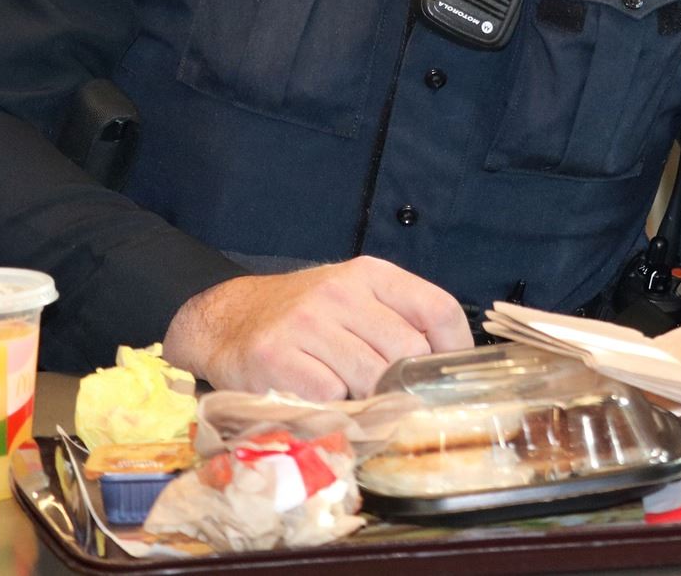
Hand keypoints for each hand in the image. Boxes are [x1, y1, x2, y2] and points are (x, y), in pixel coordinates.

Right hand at [162, 256, 472, 398]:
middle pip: (407, 351)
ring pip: (371, 378)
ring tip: (351, 396)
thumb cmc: (304, 317)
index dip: (454, 349)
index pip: (438, 309)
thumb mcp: (355, 300)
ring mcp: (307, 324)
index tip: (450, 376)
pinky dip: (332, 407)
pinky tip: (319, 398)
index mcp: (371, 274)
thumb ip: (399, 321)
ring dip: (368, 398)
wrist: (226, 318)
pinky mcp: (276, 357)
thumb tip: (446, 366)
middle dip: (405, 383)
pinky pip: (329, 397)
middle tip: (393, 397)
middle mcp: (341, 292)